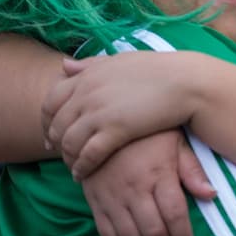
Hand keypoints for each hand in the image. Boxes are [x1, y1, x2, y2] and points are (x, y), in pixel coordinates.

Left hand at [43, 51, 203, 177]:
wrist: (187, 82)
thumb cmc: (160, 70)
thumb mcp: (121, 61)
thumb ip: (91, 64)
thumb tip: (64, 65)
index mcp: (88, 75)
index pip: (51, 100)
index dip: (47, 120)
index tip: (52, 133)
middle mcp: (87, 93)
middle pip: (56, 124)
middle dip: (55, 142)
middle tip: (61, 154)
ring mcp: (99, 112)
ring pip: (68, 142)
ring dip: (68, 158)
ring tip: (74, 167)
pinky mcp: (115, 130)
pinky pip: (88, 154)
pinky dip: (81, 167)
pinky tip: (83, 175)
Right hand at [79, 130, 213, 235]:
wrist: (104, 123)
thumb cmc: (149, 133)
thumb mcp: (176, 142)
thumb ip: (192, 170)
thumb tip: (211, 195)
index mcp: (158, 174)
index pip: (175, 215)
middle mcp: (134, 189)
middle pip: (153, 232)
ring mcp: (112, 197)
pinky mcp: (95, 201)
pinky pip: (107, 234)